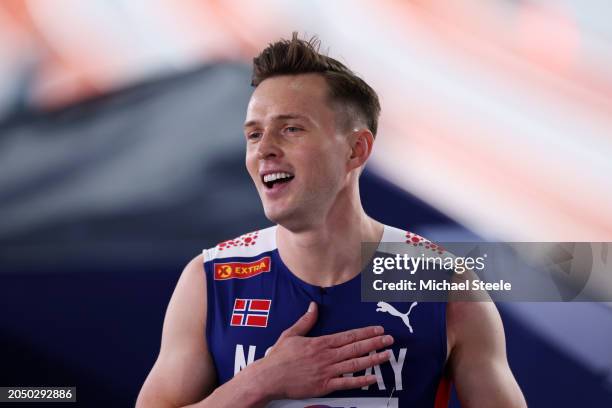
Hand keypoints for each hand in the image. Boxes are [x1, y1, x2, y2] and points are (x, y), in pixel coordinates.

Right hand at [248, 301, 392, 400]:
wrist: (269, 377)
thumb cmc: (278, 357)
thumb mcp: (291, 334)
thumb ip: (305, 321)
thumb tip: (313, 306)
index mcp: (320, 343)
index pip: (348, 336)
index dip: (365, 332)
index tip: (378, 329)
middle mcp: (326, 356)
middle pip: (356, 348)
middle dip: (374, 343)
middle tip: (389, 339)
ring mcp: (327, 371)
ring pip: (355, 364)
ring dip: (373, 359)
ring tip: (386, 355)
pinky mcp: (324, 386)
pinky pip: (346, 383)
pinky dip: (361, 381)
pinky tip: (373, 378)